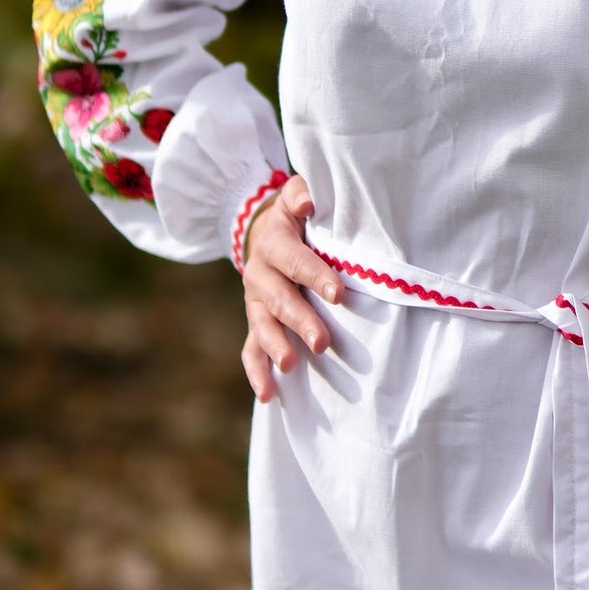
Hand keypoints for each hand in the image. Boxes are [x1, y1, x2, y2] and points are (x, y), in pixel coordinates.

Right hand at [240, 174, 343, 402]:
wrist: (261, 231)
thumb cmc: (296, 218)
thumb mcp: (296, 197)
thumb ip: (302, 195)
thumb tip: (308, 203)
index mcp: (274, 244)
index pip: (295, 260)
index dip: (315, 275)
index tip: (338, 294)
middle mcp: (260, 274)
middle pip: (279, 300)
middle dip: (300, 321)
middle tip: (322, 343)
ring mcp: (255, 302)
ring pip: (262, 326)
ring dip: (276, 346)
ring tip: (290, 365)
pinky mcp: (255, 322)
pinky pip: (251, 349)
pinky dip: (257, 372)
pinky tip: (269, 395)